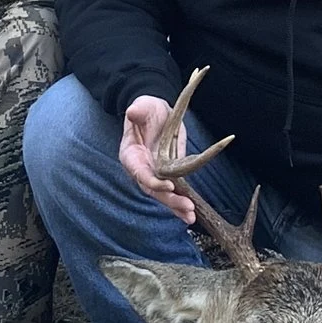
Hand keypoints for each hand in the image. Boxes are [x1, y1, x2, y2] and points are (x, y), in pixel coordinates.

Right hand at [118, 95, 197, 224]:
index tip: (167, 186)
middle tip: (186, 207)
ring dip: (176, 206)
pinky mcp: (167, 175)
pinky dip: (181, 203)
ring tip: (190, 216)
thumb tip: (133, 111)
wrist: (156, 114)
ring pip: (163, 195)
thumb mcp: (143, 106)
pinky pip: (173, 192)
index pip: (139, 171)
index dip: (151, 181)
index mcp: (131, 155)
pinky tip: (190, 214)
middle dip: (168, 199)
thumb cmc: (147, 109)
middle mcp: (141, 169)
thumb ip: (138, 110)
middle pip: (152, 189)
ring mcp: (154, 174)